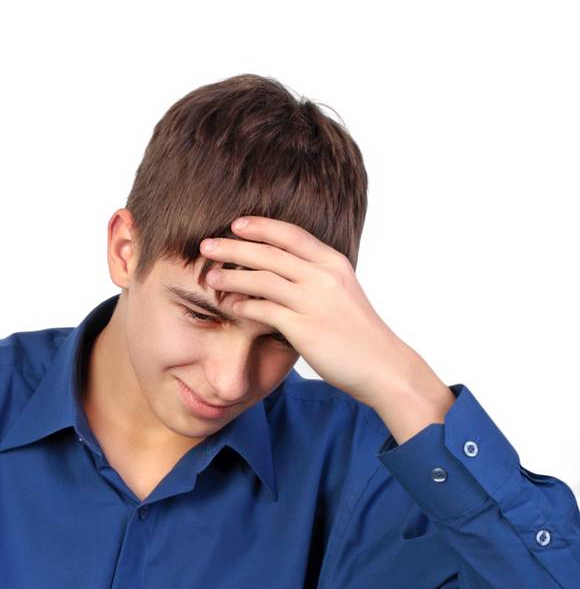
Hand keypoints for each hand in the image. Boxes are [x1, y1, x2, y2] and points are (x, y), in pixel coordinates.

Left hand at [199, 216, 414, 404]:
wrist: (380, 364)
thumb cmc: (357, 332)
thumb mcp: (341, 292)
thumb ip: (316, 277)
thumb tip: (287, 271)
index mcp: (333, 262)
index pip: (290, 234)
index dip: (261, 226)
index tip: (236, 224)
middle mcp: (323, 277)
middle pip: (270, 252)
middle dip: (234, 246)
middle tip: (207, 244)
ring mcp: (313, 302)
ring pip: (262, 279)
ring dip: (232, 276)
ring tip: (211, 276)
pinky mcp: (304, 328)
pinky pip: (264, 311)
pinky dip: (244, 306)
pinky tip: (230, 306)